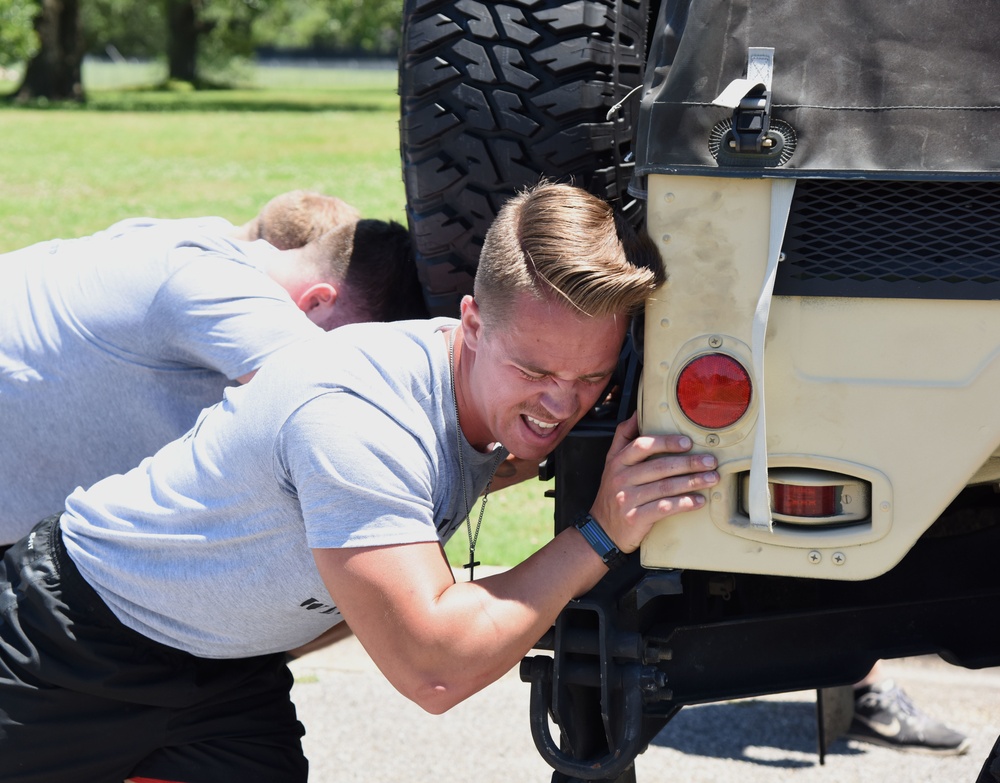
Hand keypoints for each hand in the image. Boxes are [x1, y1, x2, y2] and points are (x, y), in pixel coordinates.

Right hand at [589, 412, 717, 552]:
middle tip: (710, 461)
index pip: (642, 446)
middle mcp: (621, 478)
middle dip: (688, 463)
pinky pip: (664, 508)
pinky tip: (699, 501)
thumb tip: (638, 412)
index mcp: (617, 461)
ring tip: (712, 479)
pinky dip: (684, 503)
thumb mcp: (612, 463)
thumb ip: (624, 437)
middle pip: (659, 467)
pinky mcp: (635, 518)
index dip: (666, 442)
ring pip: (665, 487)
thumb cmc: (614, 492)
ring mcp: (627, 499)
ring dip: (692, 482)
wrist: (602, 529)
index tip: (688, 442)